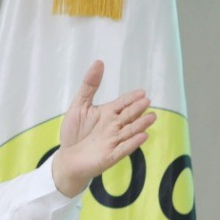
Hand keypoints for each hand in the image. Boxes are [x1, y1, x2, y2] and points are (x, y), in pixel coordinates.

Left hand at [49, 60, 156, 198]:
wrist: (67, 158)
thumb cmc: (74, 133)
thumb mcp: (79, 105)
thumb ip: (89, 86)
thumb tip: (99, 62)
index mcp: (107, 113)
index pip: (123, 103)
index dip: (131, 98)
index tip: (141, 92)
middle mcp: (114, 126)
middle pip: (128, 116)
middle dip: (137, 109)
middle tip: (146, 101)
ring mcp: (114, 141)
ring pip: (130, 131)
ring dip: (141, 125)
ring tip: (151, 117)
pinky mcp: (111, 156)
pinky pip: (124, 149)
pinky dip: (133, 143)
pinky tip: (143, 136)